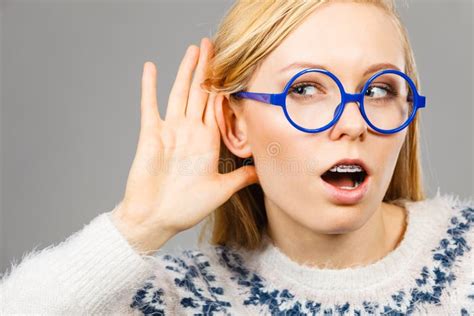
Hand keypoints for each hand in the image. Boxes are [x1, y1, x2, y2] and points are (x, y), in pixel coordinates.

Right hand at [111, 38, 258, 253]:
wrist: (156, 219)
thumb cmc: (186, 208)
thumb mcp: (221, 190)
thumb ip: (241, 177)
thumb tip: (264, 171)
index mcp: (207, 141)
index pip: (218, 107)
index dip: (225, 87)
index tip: (233, 67)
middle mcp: (190, 132)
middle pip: (201, 94)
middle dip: (208, 70)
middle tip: (213, 45)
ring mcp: (170, 131)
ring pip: (180, 94)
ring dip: (186, 72)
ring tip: (193, 50)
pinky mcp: (151, 135)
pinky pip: (149, 106)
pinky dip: (149, 88)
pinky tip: (150, 68)